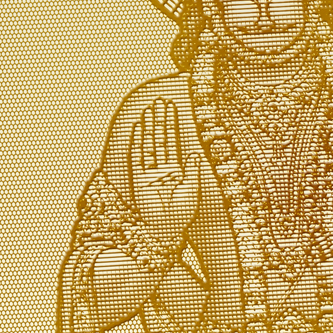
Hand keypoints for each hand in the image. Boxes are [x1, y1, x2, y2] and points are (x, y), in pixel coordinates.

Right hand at [129, 97, 200, 247]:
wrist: (165, 231)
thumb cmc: (181, 216)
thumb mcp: (193, 192)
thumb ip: (193, 172)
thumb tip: (195, 154)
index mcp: (177, 171)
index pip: (173, 142)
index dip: (173, 125)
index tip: (173, 108)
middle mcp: (162, 169)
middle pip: (160, 139)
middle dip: (161, 120)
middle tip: (161, 101)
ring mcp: (149, 173)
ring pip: (149, 144)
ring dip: (150, 127)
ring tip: (150, 109)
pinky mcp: (139, 179)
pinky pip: (137, 157)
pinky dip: (138, 142)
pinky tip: (139, 128)